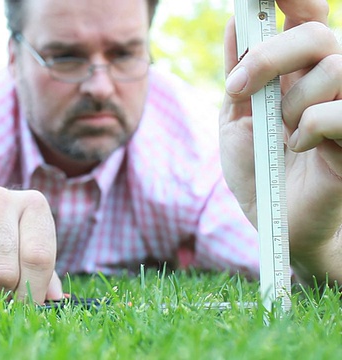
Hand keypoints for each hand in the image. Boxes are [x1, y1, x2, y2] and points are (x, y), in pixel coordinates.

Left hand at [220, 1, 341, 258]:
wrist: (272, 217)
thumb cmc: (257, 167)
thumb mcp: (236, 116)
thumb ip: (239, 72)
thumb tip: (236, 22)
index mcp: (300, 69)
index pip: (308, 14)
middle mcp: (331, 80)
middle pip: (317, 32)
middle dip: (269, 55)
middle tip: (237, 89)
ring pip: (334, 67)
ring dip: (290, 101)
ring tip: (280, 130)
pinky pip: (337, 112)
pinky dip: (309, 127)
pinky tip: (299, 146)